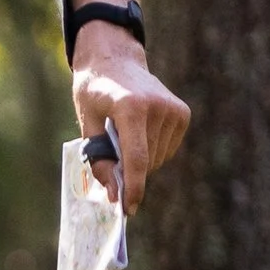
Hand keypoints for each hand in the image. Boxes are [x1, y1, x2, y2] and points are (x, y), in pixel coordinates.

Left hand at [73, 49, 187, 212]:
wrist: (114, 60)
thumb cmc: (94, 92)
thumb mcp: (87, 123)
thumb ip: (99, 159)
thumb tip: (114, 194)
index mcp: (131, 107)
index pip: (136, 158)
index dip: (133, 187)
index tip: (128, 209)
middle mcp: (158, 107)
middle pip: (146, 162)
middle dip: (129, 171)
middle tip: (111, 158)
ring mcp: (174, 109)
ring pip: (158, 158)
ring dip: (140, 160)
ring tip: (124, 136)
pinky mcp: (182, 112)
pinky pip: (167, 149)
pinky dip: (152, 151)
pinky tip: (140, 131)